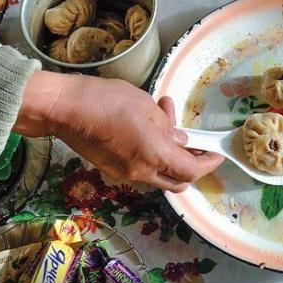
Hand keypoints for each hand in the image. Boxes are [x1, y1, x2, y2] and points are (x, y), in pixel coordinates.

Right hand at [14, 72, 224, 191]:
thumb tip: (178, 140)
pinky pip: (140, 168)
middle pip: (177, 181)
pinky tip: (145, 126)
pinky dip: (150, 153)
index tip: (216, 153)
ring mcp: (124, 174)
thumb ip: (166, 127)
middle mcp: (141, 172)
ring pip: (158, 174)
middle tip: (195, 144)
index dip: (208, 163)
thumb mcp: (146, 107)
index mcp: (154, 156)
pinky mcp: (110, 169)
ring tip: (164, 118)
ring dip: (168, 154)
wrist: (66, 109)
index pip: (191, 171)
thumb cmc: (107, 101)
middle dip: (190, 166)